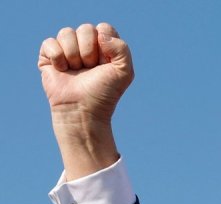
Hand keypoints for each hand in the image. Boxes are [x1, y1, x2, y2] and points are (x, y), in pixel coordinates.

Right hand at [38, 22, 132, 178]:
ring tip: (76, 71)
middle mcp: (86, 46)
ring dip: (73, 55)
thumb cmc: (104, 93)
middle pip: (85, 28)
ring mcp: (67, 50)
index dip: (104, 44)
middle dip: (88, 50)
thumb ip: (122, 48)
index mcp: (105, 47)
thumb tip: (100, 33)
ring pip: (66, 33)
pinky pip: (49, 42)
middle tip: (90, 68)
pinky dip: (57, 57)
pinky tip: (62, 70)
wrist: (83, 110)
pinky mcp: (49, 57)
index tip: (104, 63)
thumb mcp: (124, 72)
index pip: (103, 28)